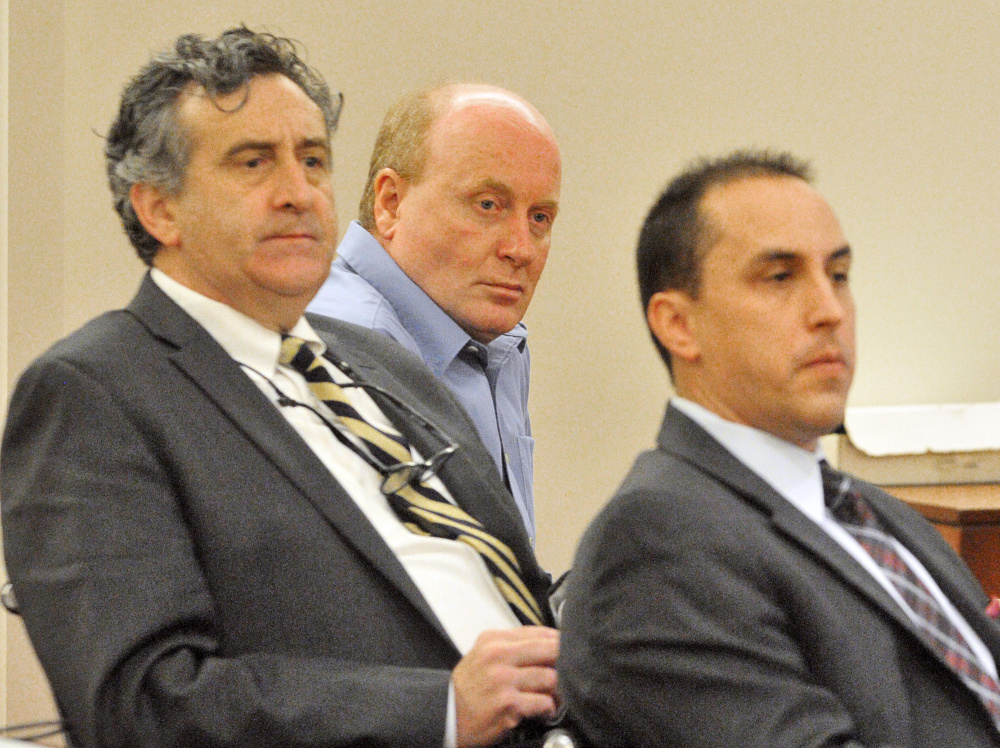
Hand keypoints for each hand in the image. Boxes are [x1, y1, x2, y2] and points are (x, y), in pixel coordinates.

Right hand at [452, 626, 559, 746]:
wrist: (447, 714)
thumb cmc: (468, 688)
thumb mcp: (483, 655)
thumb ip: (512, 646)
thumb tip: (549, 645)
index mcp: (494, 640)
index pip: (539, 632)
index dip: (559, 642)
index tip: (567, 650)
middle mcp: (498, 656)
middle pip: (550, 650)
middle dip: (565, 663)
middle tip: (569, 673)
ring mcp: (504, 680)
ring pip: (551, 677)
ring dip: (558, 690)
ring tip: (555, 695)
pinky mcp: (508, 704)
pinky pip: (544, 702)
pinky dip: (550, 708)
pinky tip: (545, 710)